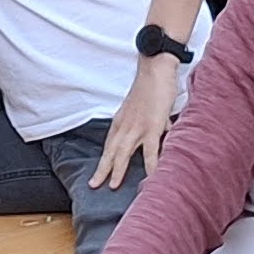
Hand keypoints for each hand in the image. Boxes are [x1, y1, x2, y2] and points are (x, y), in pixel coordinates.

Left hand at [93, 53, 181, 189]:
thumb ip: (147, 122)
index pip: (109, 144)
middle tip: (93, 185)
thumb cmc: (151, 85)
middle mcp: (125, 125)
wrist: (156, 68)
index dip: (104, 159)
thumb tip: (160, 131)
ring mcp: (137, 127)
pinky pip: (150, 150)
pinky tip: (149, 176)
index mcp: (121, 121)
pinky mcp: (152, 126)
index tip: (99, 172)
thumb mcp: (142, 107)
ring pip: (123, 153)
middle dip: (102, 169)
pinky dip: (149, 165)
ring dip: (118, 170)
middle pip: (111, 151)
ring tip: (113, 186)